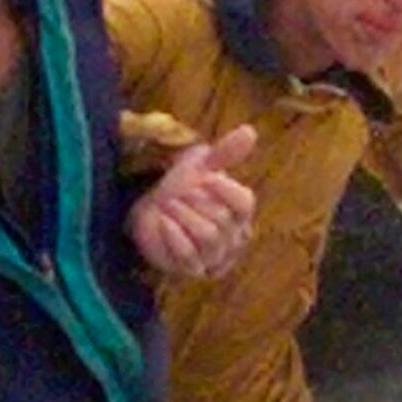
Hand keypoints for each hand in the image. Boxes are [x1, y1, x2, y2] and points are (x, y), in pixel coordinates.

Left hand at [130, 126, 257, 279]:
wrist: (150, 209)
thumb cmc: (181, 187)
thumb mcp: (202, 165)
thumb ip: (226, 152)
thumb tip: (250, 131)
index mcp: (241, 213)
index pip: (244, 203)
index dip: (223, 188)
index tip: (204, 177)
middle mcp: (234, 238)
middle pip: (222, 220)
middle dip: (195, 201)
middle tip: (178, 191)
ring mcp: (214, 257)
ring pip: (207, 236)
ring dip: (183, 216)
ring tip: (168, 205)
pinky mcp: (191, 269)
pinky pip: (188, 254)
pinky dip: (173, 234)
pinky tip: (162, 221)